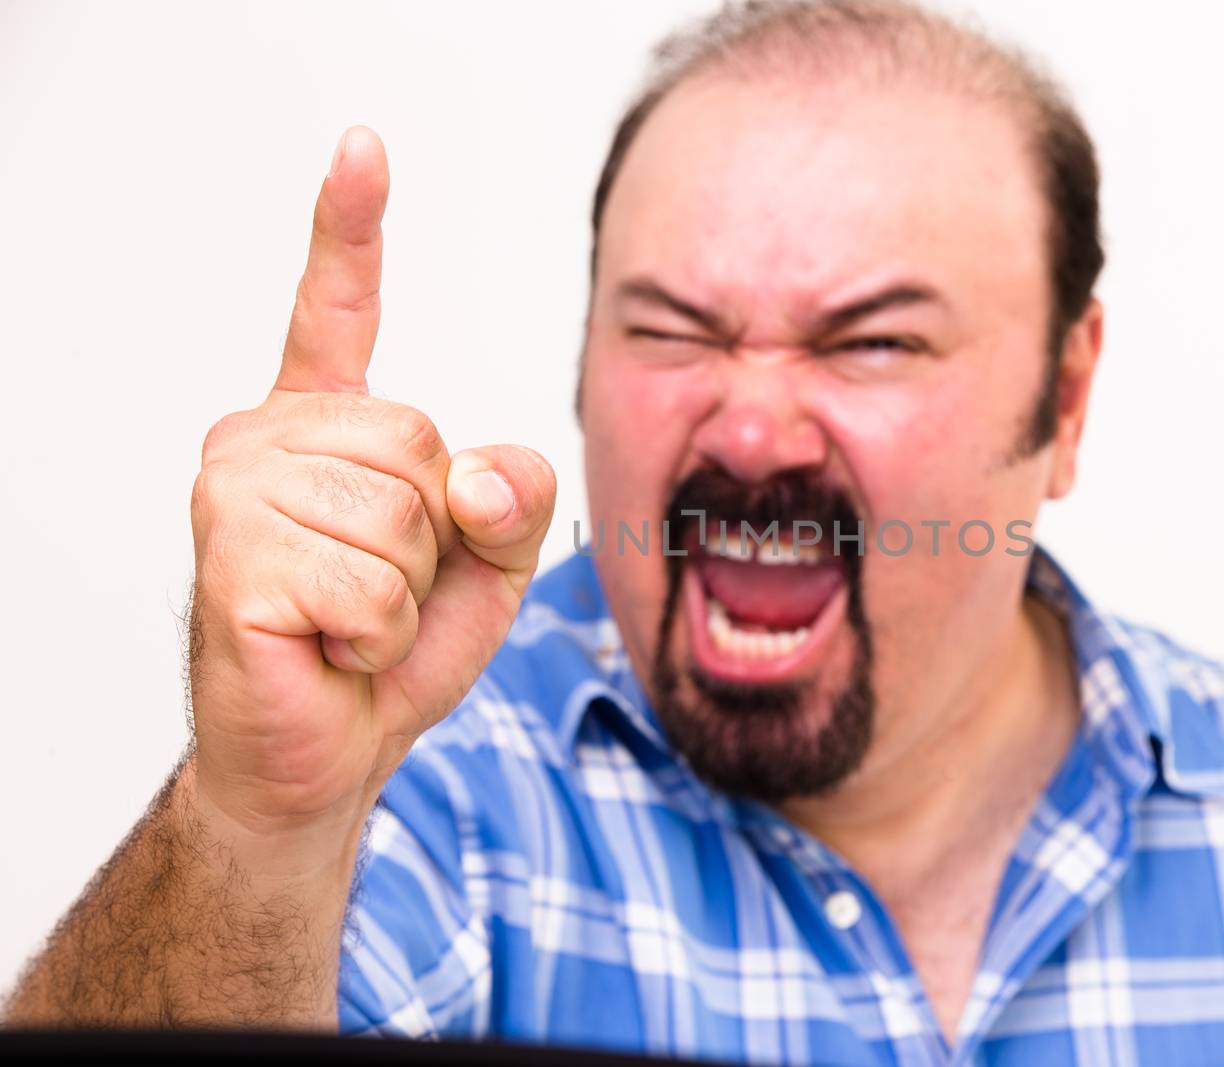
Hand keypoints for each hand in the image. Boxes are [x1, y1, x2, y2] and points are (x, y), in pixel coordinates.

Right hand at [186, 127, 554, 844]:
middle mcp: (266, 437)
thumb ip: (514, 492)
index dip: (350, 228)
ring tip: (352, 622)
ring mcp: (236, 491)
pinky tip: (331, 648)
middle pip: (421, 441)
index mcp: (325, 423)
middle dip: (436, 541)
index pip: (336, 310)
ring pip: (401, 514)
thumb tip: (471, 475)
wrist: (328, 751)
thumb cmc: (395, 647)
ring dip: (407, 594)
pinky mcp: (232, 559)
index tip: (363, 148)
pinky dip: (378, 636)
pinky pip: (370, 584)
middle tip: (382, 592)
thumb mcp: (491, 558)